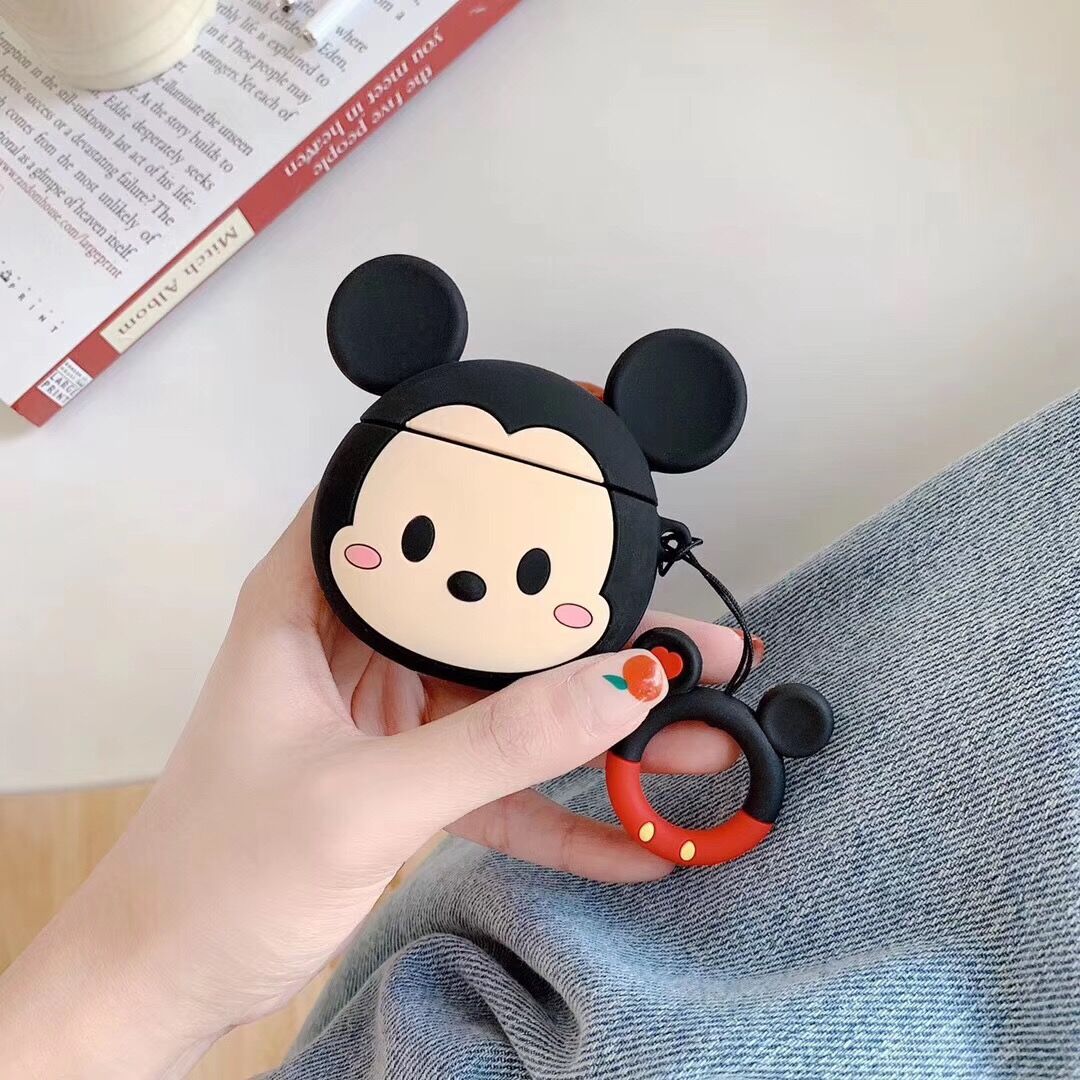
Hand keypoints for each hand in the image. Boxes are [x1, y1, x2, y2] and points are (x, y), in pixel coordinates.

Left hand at [0, 495, 757, 1077]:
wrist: (168, 980)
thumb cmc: (214, 875)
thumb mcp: (363, 798)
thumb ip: (495, 746)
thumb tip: (618, 686)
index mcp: (309, 603)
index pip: (396, 492)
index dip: (475, 454)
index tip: (567, 446)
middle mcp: (354, 642)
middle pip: (482, 597)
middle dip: (582, 611)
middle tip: (677, 626)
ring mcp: (389, 709)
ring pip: (508, 690)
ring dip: (594, 718)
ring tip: (694, 724)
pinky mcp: (412, 773)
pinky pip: (504, 774)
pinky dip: (563, 804)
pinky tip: (635, 834)